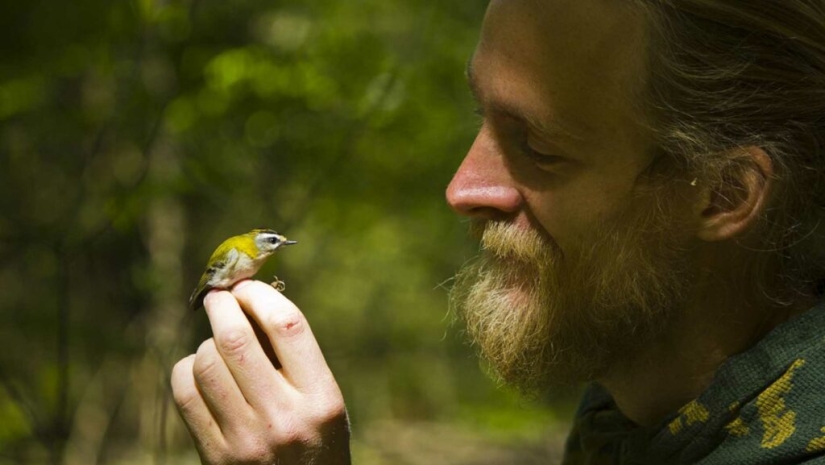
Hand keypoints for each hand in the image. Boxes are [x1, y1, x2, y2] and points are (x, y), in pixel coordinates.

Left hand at [171, 280, 350, 463]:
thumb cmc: (315, 441)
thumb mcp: (324, 401)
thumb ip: (297, 358)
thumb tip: (251, 301)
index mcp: (322, 398)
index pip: (287, 325)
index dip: (260, 295)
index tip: (248, 287)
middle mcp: (285, 418)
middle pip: (236, 339)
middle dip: (221, 306)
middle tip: (218, 296)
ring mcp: (246, 440)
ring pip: (205, 362)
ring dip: (206, 343)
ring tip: (217, 346)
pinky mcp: (216, 456)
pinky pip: (185, 392)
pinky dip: (186, 370)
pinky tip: (200, 372)